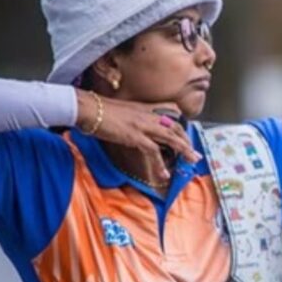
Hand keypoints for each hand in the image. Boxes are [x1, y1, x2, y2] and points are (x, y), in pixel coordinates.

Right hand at [76, 90, 201, 178]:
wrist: (88, 108)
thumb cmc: (98, 110)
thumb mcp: (121, 111)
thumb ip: (132, 117)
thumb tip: (134, 129)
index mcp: (145, 108)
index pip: (171, 112)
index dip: (181, 125)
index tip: (186, 135)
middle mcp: (147, 115)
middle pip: (175, 127)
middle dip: (187, 140)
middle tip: (194, 153)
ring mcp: (143, 125)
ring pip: (171, 138)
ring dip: (183, 150)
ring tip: (191, 161)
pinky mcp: (135, 136)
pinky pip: (153, 151)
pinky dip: (160, 164)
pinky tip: (164, 174)